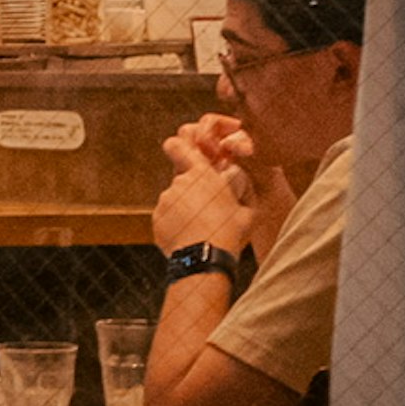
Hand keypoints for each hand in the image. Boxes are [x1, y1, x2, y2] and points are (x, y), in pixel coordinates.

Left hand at [152, 118, 260, 256]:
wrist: (205, 260)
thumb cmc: (231, 232)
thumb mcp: (248, 207)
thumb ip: (241, 188)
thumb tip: (241, 182)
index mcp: (200, 173)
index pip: (178, 145)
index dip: (178, 146)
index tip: (182, 151)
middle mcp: (178, 184)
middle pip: (183, 180)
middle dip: (193, 191)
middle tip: (209, 210)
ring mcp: (164, 202)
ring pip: (175, 201)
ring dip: (186, 210)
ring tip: (202, 229)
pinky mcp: (157, 221)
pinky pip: (167, 218)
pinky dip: (176, 225)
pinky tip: (191, 237)